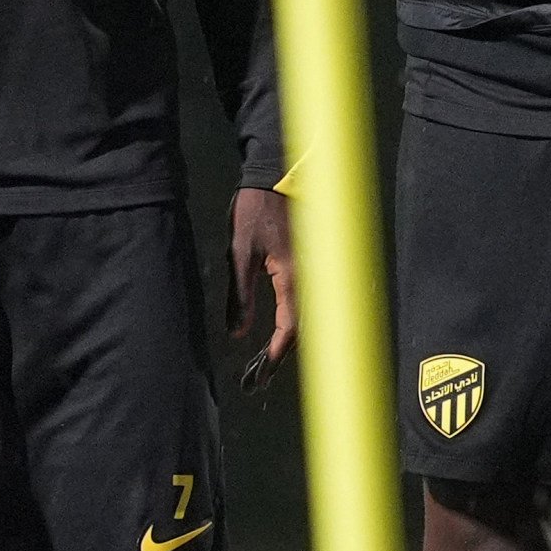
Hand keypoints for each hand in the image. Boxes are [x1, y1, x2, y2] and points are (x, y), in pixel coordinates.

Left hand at [228, 184, 296, 381]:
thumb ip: (240, 294)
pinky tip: (282, 326)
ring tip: (269, 357)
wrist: (275, 174)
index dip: (276, 353)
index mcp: (292, 278)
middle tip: (261, 376)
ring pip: (306, 314)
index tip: (263, 374)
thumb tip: (238, 333)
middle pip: (302, 327)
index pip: (289, 328)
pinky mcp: (308, 261)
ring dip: (290, 339)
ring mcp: (312, 269)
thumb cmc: (255, 211)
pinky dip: (295, 319)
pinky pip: (306, 300)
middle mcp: (309, 279)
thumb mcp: (239, 252)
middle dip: (283, 353)